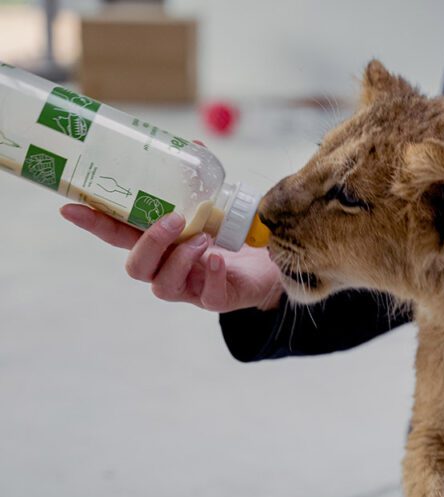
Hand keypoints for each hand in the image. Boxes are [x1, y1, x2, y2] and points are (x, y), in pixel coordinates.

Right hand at [61, 204, 283, 312]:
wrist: (267, 267)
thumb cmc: (229, 236)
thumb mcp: (213, 207)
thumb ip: (199, 182)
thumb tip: (194, 145)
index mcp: (158, 244)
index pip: (119, 236)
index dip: (95, 224)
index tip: (71, 208)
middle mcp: (166, 268)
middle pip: (137, 266)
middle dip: (149, 242)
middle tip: (173, 219)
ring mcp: (189, 288)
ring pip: (164, 285)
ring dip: (180, 258)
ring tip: (203, 239)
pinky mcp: (216, 299)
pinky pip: (207, 296)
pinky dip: (211, 277)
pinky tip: (218, 261)